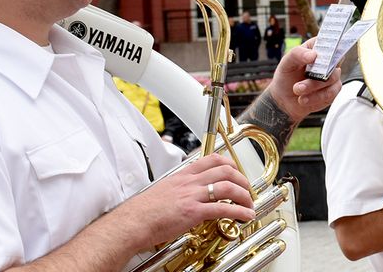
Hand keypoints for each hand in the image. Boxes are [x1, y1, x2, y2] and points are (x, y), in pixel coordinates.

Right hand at [115, 153, 254, 251]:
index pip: (211, 159)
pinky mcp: (194, 212)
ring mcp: (193, 196)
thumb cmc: (143, 211)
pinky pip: (223, 208)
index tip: (236, 171)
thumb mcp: (163, 190)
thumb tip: (186, 194)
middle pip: (225, 170)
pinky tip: (245, 216)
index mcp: (183, 176)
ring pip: (228, 187)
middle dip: (242, 178)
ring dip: (245, 195)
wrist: (132, 223)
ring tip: (250, 204)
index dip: (229, 163)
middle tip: (247, 189)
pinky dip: (239, 212)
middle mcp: (190, 182)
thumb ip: (178, 189)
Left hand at [265, 39, 341, 121]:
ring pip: (332, 80)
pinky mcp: (332, 91)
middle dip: (316, 75)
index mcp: (317, 48)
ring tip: (297, 91)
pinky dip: (315, 98)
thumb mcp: (286, 62)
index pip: (330, 41)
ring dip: (312, 88)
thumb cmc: (286, 76)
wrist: (284, 99)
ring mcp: (331, 77)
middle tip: (299, 84)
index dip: (331, 45)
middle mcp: (327, 61)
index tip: (321, 54)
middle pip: (333, 63)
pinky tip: (304, 99)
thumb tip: (313, 55)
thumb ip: (297, 54)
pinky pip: (330, 94)